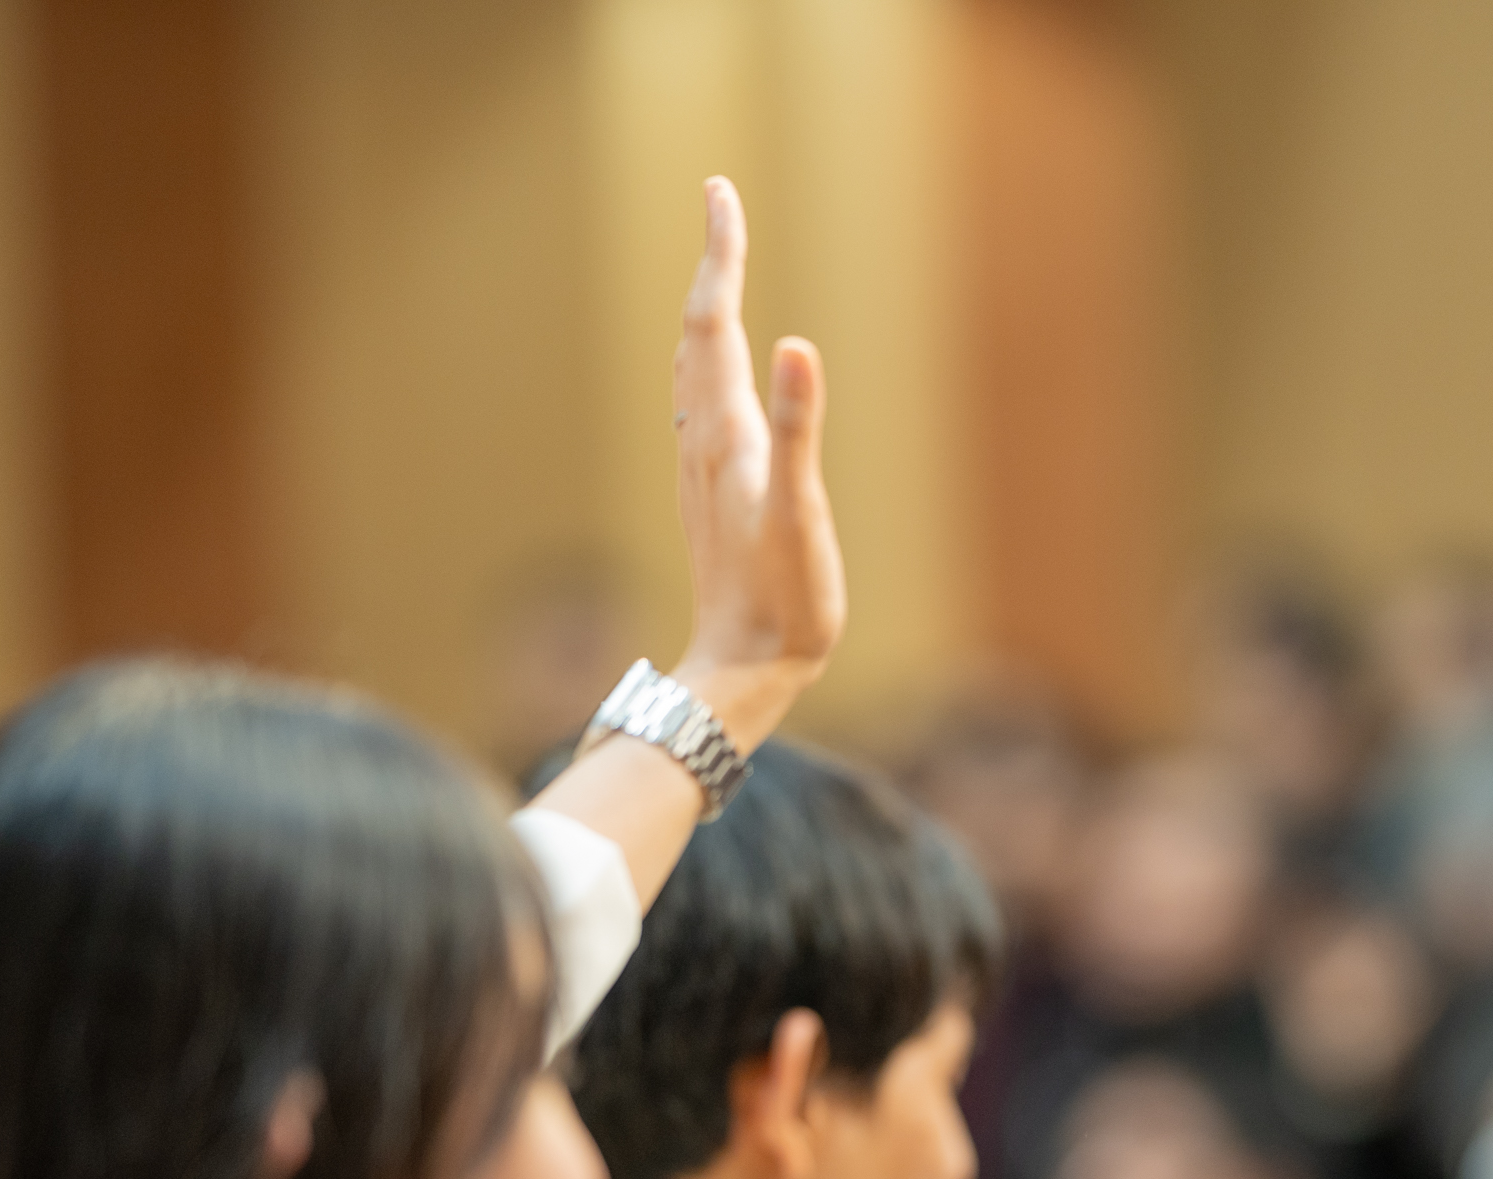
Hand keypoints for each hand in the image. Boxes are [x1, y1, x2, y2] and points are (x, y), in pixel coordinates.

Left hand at [670, 178, 844, 747]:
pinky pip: (699, 405)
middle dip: (710, 264)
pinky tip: (711, 376)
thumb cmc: (784, 602)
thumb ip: (800, 429)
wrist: (743, 673)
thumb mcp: (802, 513)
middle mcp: (704, 442)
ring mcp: (703, 469)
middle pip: (696, 334)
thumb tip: (798, 347)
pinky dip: (706, 363)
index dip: (719, 253)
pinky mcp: (712, 495)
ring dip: (703, 312)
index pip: (714, 322)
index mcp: (726, 434)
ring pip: (691, 369)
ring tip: (714, 271)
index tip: (719, 190)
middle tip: (721, 203)